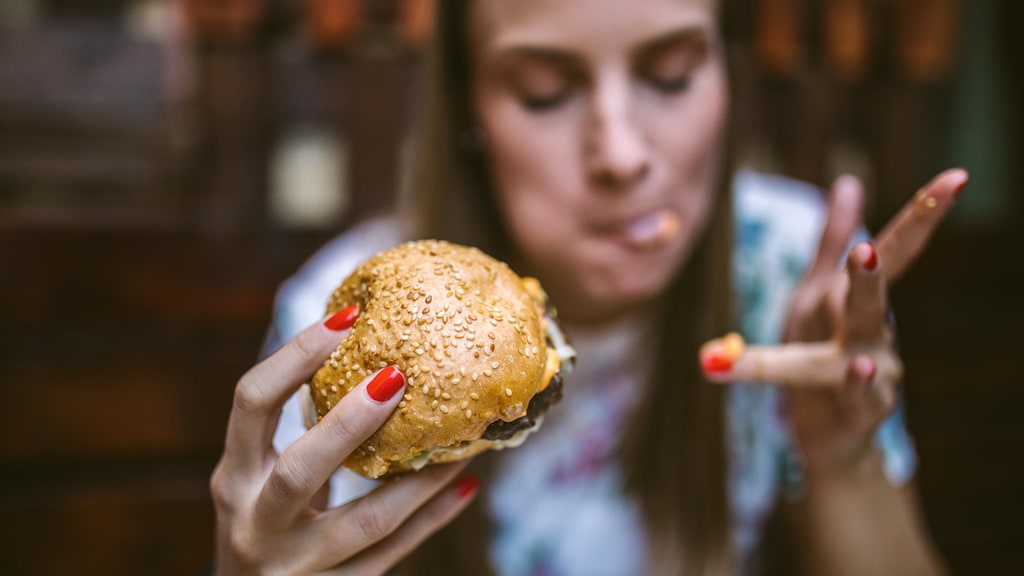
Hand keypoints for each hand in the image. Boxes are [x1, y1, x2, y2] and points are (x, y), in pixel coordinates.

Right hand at [211, 307, 477, 574]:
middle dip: (349, 423)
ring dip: (418, 479)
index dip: (294, 357)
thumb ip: (299, 433)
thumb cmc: (265, 524)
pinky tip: (464, 486)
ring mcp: (294, 565)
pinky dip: (431, 519)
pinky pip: (392, 553)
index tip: (346, 318)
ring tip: (462, 442)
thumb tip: (370, 351)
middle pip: (300, 469)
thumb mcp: (261, 478)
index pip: (251, 403)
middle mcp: (254, 521)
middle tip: (397, 376)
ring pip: (363, 521)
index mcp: (234, 477)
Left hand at [701, 169, 966, 473]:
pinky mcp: (862, 411)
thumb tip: (848, 182)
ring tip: (863, 283)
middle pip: (876, 293)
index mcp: (856, 300)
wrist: (826, 435)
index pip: (893, 252)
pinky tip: (859, 366)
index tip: (957, 178)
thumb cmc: (820, 357)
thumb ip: (830, 241)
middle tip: (868, 246)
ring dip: (864, 312)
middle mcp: (876, 331)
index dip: (922, 215)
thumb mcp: (816, 295)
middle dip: (879, 266)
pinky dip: (857, 382)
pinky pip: (859, 396)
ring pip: (866, 341)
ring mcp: (876, 371)